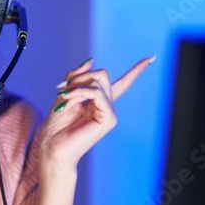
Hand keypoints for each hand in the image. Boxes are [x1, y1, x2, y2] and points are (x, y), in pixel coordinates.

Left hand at [40, 56, 153, 170]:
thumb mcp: (64, 94)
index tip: (151, 58)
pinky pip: (96, 93)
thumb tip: (91, 61)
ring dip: (76, 87)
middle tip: (62, 89)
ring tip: (63, 99)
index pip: (123, 83)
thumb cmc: (56, 125)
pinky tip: (68, 102)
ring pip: (98, 82)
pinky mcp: (109, 119)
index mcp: (99, 102)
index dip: (137, 70)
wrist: (53, 146)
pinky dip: (79, 93)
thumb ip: (77, 78)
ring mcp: (110, 113)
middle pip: (102, 75)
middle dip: (80, 77)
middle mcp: (107, 106)